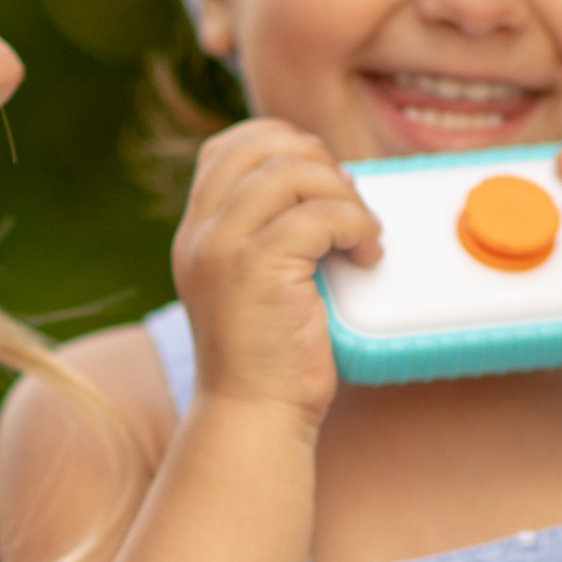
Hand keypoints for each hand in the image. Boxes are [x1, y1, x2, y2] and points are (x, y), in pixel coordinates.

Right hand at [170, 117, 377, 425]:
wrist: (253, 418)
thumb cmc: (269, 360)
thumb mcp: (253, 284)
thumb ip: (268, 233)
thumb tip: (326, 179)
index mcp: (195, 233)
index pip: (227, 148)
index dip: (282, 142)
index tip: (322, 176)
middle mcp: (200, 234)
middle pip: (259, 147)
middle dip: (317, 160)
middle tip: (348, 202)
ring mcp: (223, 250)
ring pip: (290, 173)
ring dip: (342, 193)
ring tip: (361, 233)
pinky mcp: (257, 270)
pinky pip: (318, 215)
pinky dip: (355, 224)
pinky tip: (366, 253)